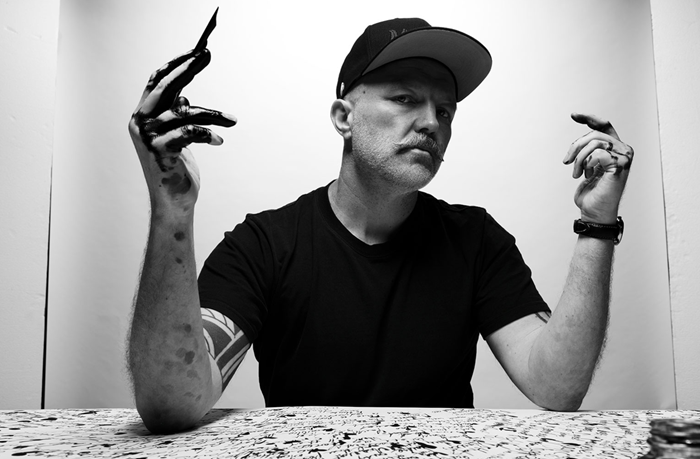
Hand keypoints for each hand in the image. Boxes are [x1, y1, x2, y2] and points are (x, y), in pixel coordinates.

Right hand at [128, 48, 236, 215]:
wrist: (174, 201)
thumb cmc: (177, 168)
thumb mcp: (176, 136)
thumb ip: (175, 116)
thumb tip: (184, 98)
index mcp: (142, 115)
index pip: (156, 81)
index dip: (175, 65)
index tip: (196, 52)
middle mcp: (140, 123)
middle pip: (164, 86)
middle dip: (187, 68)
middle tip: (206, 55)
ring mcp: (148, 137)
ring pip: (185, 112)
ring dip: (213, 114)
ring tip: (231, 119)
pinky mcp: (161, 151)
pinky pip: (190, 132)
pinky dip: (208, 134)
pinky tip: (220, 140)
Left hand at [563, 113, 633, 223]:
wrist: (594, 212)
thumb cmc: (591, 194)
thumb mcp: (587, 167)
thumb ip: (589, 152)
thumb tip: (579, 143)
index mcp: (616, 149)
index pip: (604, 126)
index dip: (589, 118)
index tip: (573, 115)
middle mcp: (624, 150)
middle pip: (594, 134)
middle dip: (576, 146)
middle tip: (566, 161)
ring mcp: (624, 157)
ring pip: (594, 142)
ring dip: (579, 158)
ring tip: (576, 173)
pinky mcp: (620, 165)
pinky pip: (598, 153)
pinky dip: (586, 163)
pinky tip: (586, 175)